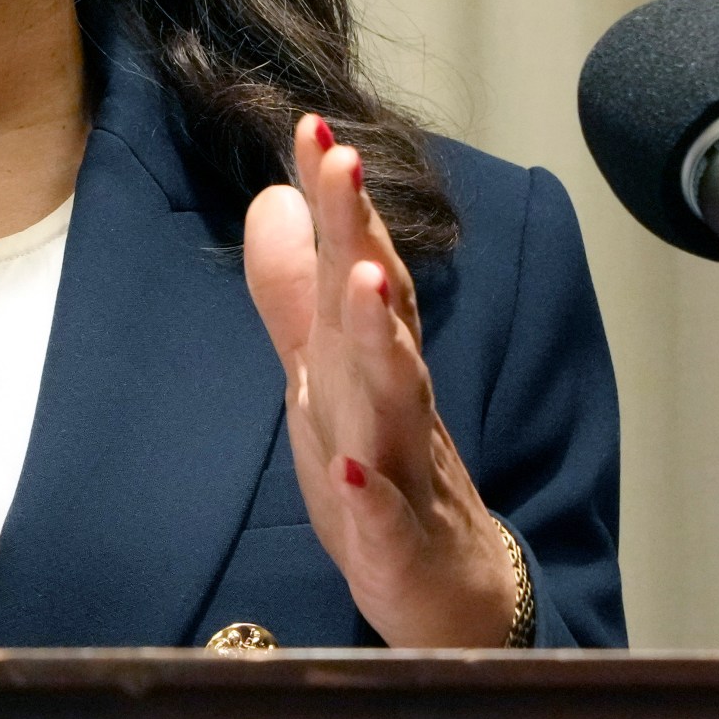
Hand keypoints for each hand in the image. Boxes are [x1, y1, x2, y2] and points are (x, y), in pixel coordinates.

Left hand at [242, 115, 519, 645]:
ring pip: (397, 396)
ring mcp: (402, 468)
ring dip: (382, 340)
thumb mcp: (323, 377)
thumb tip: (272, 200)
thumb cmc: (382, 476)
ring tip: (367, 283)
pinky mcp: (399, 543)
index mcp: (367, 356)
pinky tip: (346, 472)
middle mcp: (392, 397)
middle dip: (362, 232)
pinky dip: (367, 496)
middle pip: (380, 306)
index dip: (337, 196)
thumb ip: (296, 292)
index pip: (356, 260)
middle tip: (343, 161)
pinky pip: (385, 518)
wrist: (445, 594)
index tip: (312, 124)